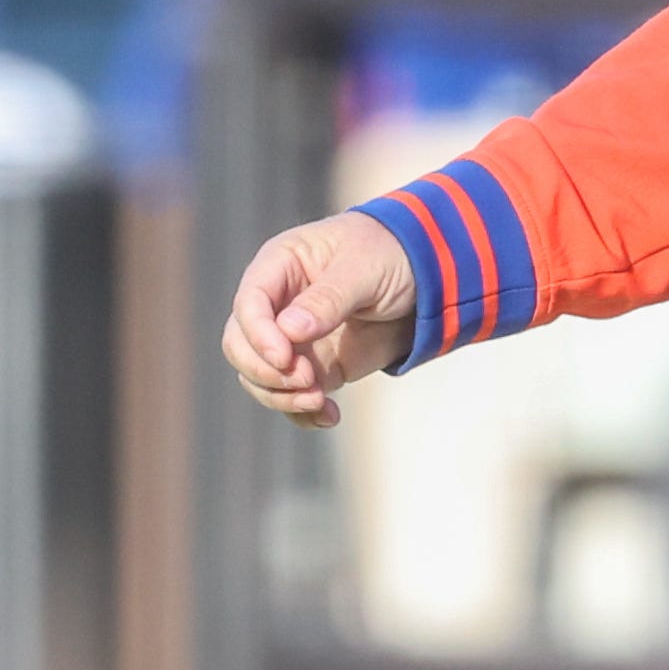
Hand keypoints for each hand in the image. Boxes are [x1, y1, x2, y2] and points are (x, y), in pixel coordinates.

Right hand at [220, 210, 417, 428]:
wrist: (429, 277)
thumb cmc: (391, 253)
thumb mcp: (365, 268)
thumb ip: (329, 298)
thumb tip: (289, 331)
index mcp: (281, 265)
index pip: (249, 303)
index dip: (258, 334)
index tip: (284, 358)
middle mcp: (277, 304)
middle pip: (240, 345)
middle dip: (264, 371)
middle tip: (307, 381)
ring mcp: (292, 338)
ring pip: (258, 376)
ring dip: (281, 397)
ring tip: (319, 402)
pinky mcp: (314, 366)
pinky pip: (291, 396)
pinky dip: (302, 413)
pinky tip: (329, 416)